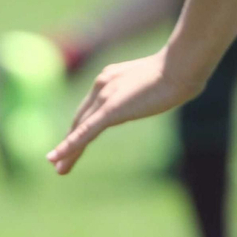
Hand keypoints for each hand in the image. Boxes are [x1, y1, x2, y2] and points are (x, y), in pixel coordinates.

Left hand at [47, 50, 204, 174]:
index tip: (73, 141)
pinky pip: (84, 133)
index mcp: (109, 77)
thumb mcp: (156, 82)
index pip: (90, 107)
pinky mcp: (109, 110)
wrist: (181, 67)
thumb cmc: (179, 72)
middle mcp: (101, 85)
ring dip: (67, 151)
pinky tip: (55, 158)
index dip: (79, 126)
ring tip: (59, 169)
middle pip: (80, 120)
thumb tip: (160, 94)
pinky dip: (68, 146)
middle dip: (69, 141)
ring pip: (80, 129)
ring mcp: (104, 97)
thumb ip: (146, 90)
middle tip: (57, 161)